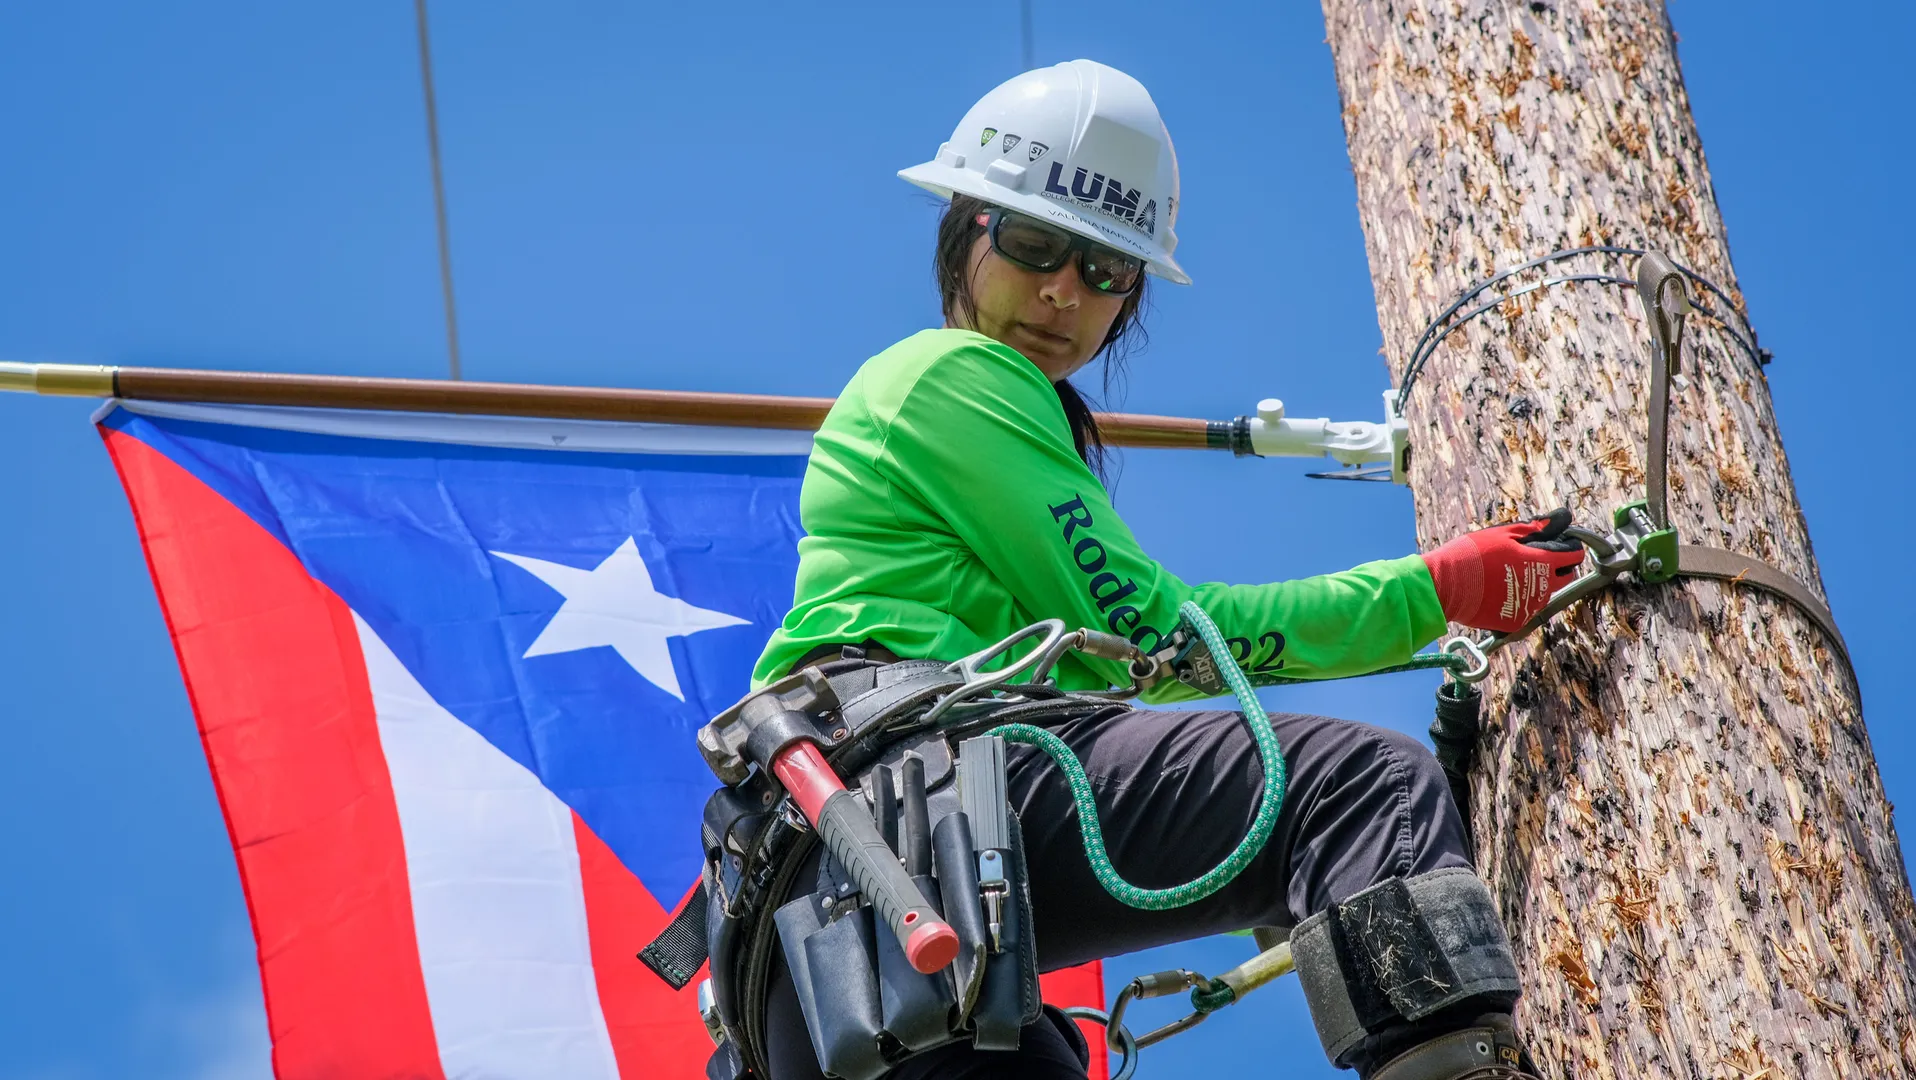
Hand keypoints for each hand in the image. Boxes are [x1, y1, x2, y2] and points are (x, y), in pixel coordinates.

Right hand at [1422, 508, 1586, 633]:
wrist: (1445, 586)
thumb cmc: (1472, 554)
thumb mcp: (1504, 534)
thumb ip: (1536, 528)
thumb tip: (1562, 518)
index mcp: (1542, 562)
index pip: (1574, 555)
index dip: (1570, 547)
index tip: (1560, 544)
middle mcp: (1542, 588)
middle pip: (1566, 577)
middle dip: (1558, 567)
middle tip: (1535, 558)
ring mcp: (1530, 607)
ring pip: (1545, 593)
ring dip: (1536, 583)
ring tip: (1510, 575)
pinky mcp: (1516, 621)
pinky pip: (1525, 609)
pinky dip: (1518, 600)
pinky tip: (1499, 591)